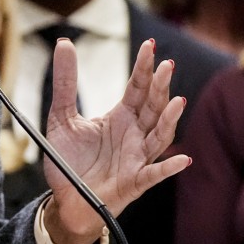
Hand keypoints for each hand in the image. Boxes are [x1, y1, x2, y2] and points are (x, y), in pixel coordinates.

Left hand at [40, 38, 188, 243]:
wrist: (65, 200)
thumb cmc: (70, 160)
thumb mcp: (61, 117)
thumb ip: (65, 82)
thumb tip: (64, 43)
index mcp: (121, 117)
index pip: (137, 87)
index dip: (144, 67)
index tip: (150, 45)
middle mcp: (135, 134)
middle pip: (153, 106)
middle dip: (160, 86)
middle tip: (167, 65)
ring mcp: (138, 158)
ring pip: (159, 136)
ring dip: (169, 120)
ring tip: (178, 101)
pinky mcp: (134, 182)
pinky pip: (154, 174)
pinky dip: (169, 168)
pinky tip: (183, 160)